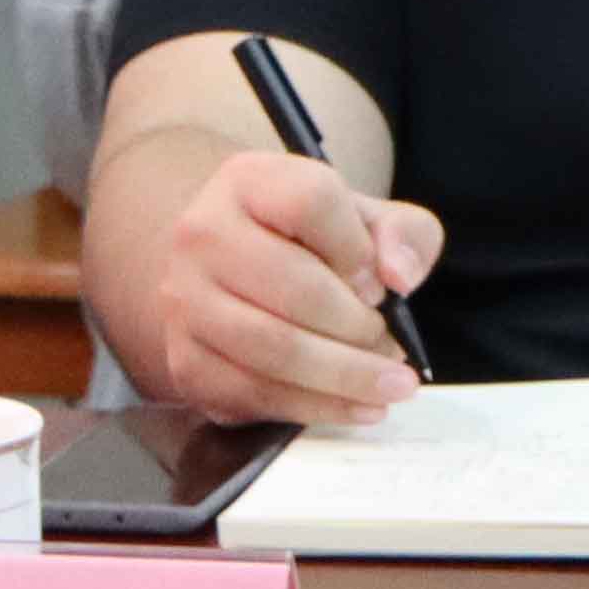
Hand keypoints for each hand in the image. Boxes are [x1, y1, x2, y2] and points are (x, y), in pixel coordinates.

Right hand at [145, 147, 444, 425]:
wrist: (231, 273)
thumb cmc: (308, 244)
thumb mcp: (364, 219)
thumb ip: (402, 233)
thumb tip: (399, 276)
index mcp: (247, 181)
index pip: (310, 202)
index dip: (358, 249)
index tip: (377, 283)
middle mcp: (202, 233)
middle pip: (296, 287)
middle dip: (360, 328)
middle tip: (394, 349)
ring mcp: (185, 301)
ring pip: (275, 349)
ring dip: (346, 375)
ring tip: (391, 385)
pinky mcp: (185, 360)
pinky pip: (255, 393)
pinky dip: (317, 407)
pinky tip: (357, 405)